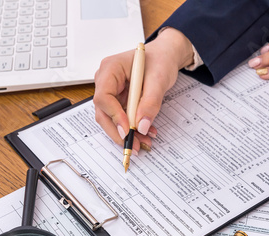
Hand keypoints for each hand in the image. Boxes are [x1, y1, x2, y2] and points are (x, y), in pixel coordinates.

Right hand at [93, 28, 193, 152]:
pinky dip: (133, 128)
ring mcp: (111, 91)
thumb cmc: (160, 60)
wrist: (165, 56)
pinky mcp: (118, 100)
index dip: (114, 115)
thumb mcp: (159, 80)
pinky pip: (121, 118)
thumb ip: (150, 103)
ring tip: (144, 142)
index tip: (128, 129)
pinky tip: (145, 134)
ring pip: (111, 118)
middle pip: (103, 112)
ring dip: (127, 133)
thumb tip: (142, 126)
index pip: (103, 96)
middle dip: (119, 131)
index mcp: (110, 68)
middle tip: (134, 145)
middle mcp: (106, 80)